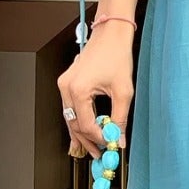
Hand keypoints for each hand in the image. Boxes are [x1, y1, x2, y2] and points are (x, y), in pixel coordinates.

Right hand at [57, 20, 134, 158]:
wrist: (111, 34)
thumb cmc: (116, 55)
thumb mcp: (123, 91)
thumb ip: (120, 118)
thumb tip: (120, 138)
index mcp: (78, 90)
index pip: (86, 125)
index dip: (99, 138)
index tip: (111, 145)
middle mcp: (66, 87)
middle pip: (73, 124)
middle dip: (86, 141)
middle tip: (98, 155)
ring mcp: (65, 84)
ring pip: (70, 117)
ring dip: (81, 133)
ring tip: (92, 147)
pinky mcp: (68, 82)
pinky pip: (70, 107)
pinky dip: (79, 119)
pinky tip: (86, 130)